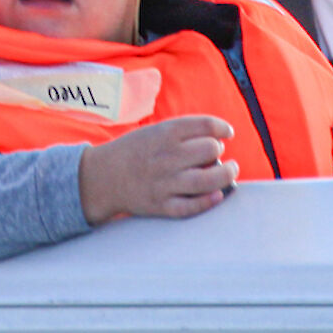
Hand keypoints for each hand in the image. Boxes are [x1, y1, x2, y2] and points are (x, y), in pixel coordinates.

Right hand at [78, 116, 239, 224]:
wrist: (102, 177)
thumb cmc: (135, 152)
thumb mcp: (155, 131)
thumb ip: (185, 132)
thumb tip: (221, 139)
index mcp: (164, 133)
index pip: (206, 126)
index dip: (222, 128)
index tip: (227, 133)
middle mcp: (166, 157)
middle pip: (211, 150)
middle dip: (218, 151)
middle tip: (213, 154)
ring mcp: (165, 183)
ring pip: (209, 179)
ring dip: (226, 174)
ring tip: (229, 171)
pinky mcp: (162, 206)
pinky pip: (193, 206)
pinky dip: (209, 200)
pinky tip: (216, 194)